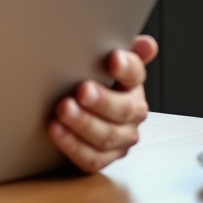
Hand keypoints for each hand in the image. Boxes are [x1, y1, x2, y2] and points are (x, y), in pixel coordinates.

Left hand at [49, 34, 156, 172]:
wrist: (80, 114)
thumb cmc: (92, 85)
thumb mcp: (101, 64)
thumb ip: (122, 52)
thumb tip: (146, 44)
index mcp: (132, 86)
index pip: (136, 75)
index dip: (127, 67)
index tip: (114, 58)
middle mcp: (132, 114)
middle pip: (124, 110)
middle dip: (102, 100)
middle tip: (82, 90)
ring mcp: (120, 139)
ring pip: (107, 136)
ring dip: (85, 123)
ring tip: (64, 110)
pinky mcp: (104, 158)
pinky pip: (92, 157)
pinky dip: (73, 145)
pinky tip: (57, 130)